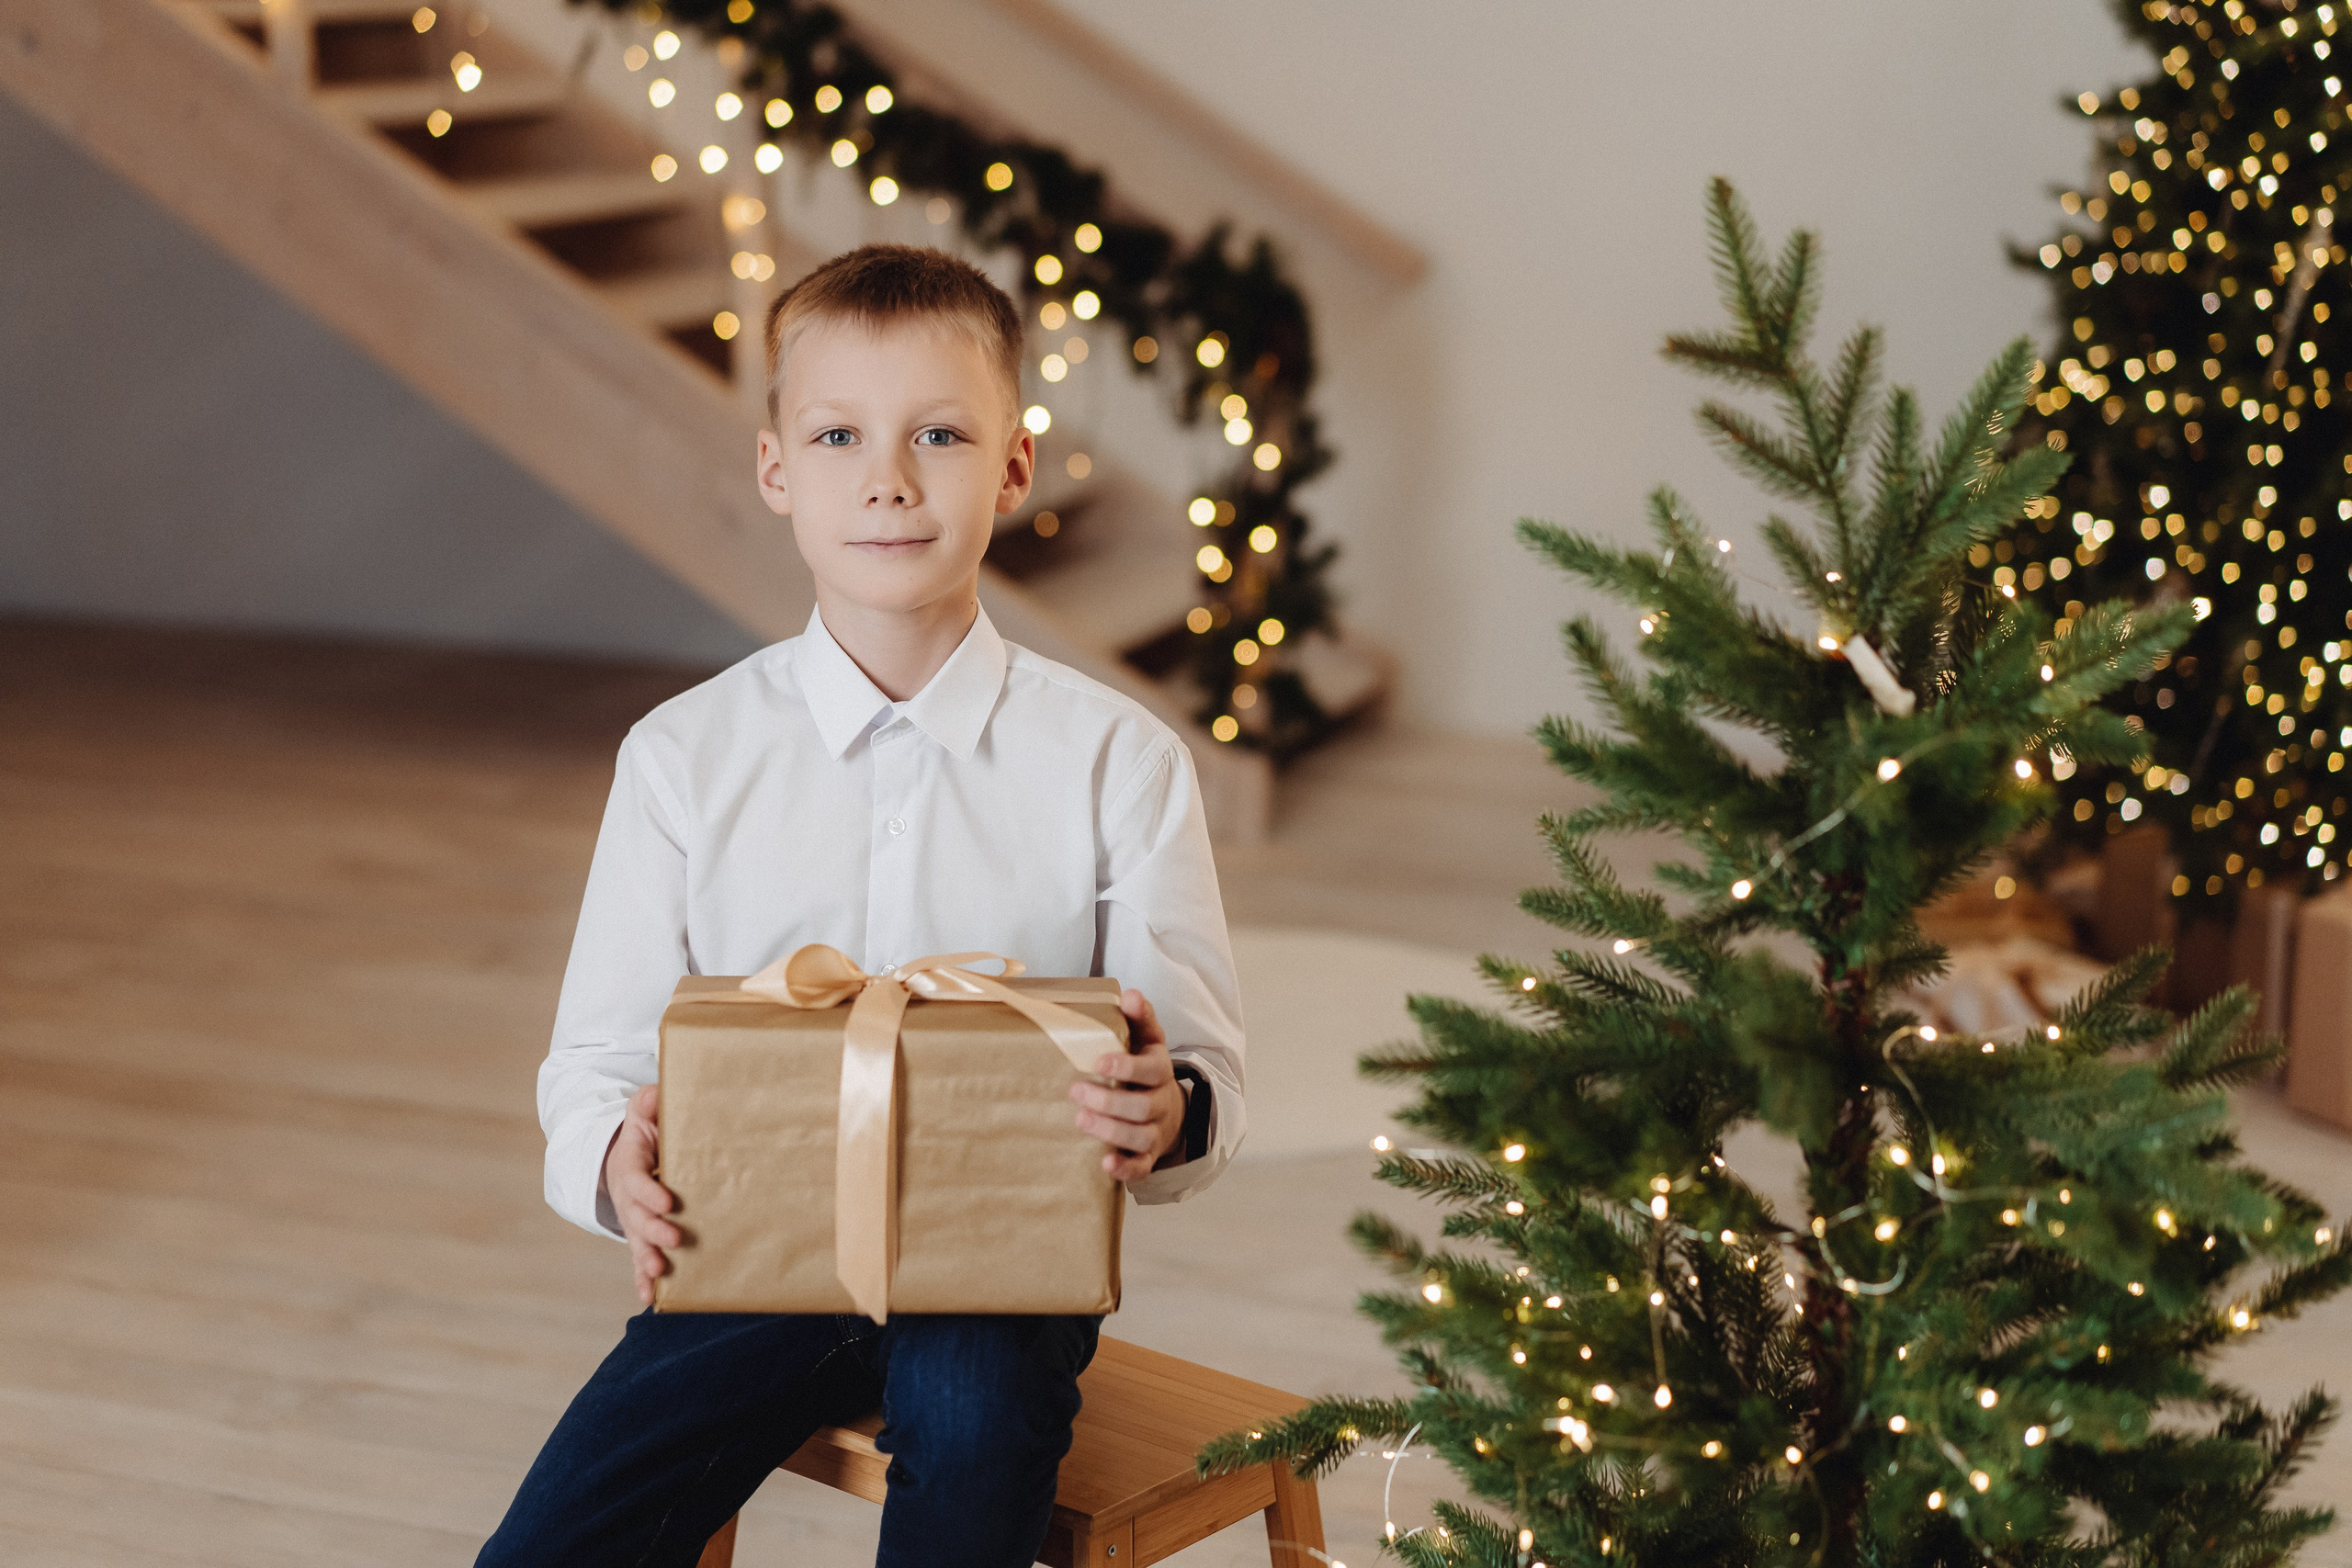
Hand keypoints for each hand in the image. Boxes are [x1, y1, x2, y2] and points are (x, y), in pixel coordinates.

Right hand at [604, 1084, 679, 1305]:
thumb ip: (648, 1101)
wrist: (632, 1152)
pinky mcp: (643, 1235)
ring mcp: (635, 1218)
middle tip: (673, 1239)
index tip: (667, 1202)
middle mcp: (629, 1197)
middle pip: (636, 1217)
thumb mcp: (644, 1109)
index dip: (648, 1193)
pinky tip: (649, 1297)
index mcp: (630, 1164)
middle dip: (652, 1230)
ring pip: (637, 1242)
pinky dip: (641, 1279)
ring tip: (659, 1272)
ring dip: (646, 1259)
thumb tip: (656, 1095)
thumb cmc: (648, 1130)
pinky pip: (639, 1260)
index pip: (635, 1180)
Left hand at [1069, 989, 1186, 1180]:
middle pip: (1142, 1106)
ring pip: (1140, 1136)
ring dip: (1111, 1130)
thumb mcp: (1147, 1040)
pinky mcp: (1148, 1156)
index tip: (1099, 1062)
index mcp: (1160, 1070)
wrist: (1169, 1110)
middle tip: (1076, 1090)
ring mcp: (1156, 1132)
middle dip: (1109, 1100)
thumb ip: (1139, 1018)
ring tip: (1081, 1119)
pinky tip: (1105, 1163)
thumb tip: (1130, 993)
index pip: (1151, 1070)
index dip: (1127, 1067)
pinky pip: (1142, 1167)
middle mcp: (1161, 1102)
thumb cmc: (1145, 1069)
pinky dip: (1126, 1168)